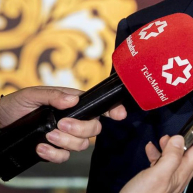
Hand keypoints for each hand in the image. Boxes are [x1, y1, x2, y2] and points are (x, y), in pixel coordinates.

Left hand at [0, 86, 126, 162]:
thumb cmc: (14, 105)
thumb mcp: (32, 95)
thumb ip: (54, 95)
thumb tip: (74, 100)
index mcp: (72, 102)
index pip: (98, 106)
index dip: (112, 110)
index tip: (119, 115)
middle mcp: (72, 120)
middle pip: (94, 128)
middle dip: (81, 129)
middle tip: (61, 125)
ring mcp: (64, 136)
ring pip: (82, 144)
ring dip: (66, 142)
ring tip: (48, 136)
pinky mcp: (53, 150)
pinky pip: (64, 157)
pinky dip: (54, 154)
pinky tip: (40, 148)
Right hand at [121, 113, 192, 192]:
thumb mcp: (156, 176)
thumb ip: (170, 157)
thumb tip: (179, 138)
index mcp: (182, 172)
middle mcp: (179, 175)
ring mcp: (169, 179)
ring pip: (178, 156)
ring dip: (175, 143)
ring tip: (164, 137)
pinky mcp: (157, 183)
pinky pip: (162, 164)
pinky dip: (158, 153)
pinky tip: (150, 149)